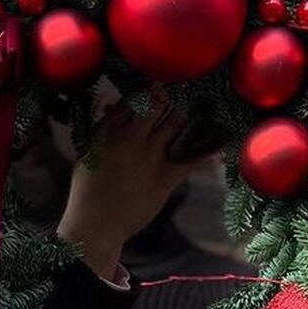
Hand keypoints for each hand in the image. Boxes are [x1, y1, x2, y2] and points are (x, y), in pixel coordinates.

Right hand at [57, 97, 198, 279]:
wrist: (96, 225)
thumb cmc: (87, 190)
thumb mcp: (87, 154)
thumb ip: (102, 130)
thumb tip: (112, 107)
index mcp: (109, 132)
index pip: (131, 100)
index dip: (145, 89)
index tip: (155, 83)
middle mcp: (132, 138)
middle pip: (155, 106)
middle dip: (165, 96)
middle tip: (174, 90)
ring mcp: (151, 157)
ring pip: (174, 124)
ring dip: (182, 115)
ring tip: (191, 108)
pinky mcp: (166, 177)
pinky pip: (191, 158)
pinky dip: (207, 149)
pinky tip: (221, 140)